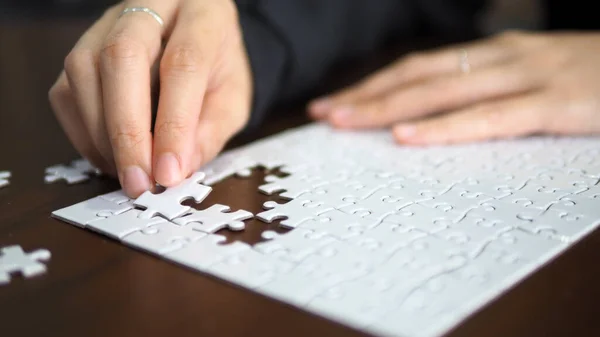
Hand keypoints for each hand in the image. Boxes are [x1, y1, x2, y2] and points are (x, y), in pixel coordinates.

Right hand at [49, 0, 251, 196]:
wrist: (197, 37)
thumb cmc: (217, 67)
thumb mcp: (233, 99)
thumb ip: (210, 131)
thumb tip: (175, 170)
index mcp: (202, 15)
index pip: (183, 63)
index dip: (173, 123)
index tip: (169, 173)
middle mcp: (150, 8)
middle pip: (122, 57)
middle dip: (128, 130)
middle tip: (139, 182)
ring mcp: (107, 24)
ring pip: (84, 71)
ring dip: (103, 136)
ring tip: (129, 174)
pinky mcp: (81, 49)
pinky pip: (66, 92)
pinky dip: (85, 134)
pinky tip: (111, 157)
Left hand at [308, 31, 599, 144]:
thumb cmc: (593, 76)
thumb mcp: (535, 75)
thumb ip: (490, 90)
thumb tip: (439, 115)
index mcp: (495, 54)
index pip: (419, 67)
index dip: (374, 84)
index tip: (337, 101)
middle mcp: (502, 58)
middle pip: (418, 77)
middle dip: (366, 96)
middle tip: (324, 113)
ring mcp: (527, 77)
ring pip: (442, 92)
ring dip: (387, 107)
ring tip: (345, 123)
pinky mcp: (554, 104)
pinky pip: (490, 118)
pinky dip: (445, 128)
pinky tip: (408, 138)